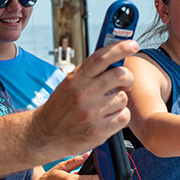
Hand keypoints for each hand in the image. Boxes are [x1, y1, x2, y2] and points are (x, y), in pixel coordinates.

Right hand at [32, 40, 136, 157]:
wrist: (45, 134)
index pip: (102, 57)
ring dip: (120, 100)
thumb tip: (115, 59)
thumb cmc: (60, 107)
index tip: (133, 45)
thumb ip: (90, 73)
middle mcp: (84, 94)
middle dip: (128, 78)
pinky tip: (108, 117)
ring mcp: (92, 113)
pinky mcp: (99, 130)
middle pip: (120, 75)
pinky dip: (120, 116)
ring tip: (107, 105)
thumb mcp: (69, 84)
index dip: (120, 47)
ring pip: (123, 97)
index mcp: (76, 79)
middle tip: (124, 83)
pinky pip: (124, 116)